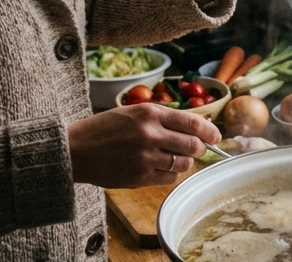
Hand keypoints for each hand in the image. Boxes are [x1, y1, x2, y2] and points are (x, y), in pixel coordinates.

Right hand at [67, 103, 220, 187]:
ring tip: (173, 158)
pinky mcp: (139, 177)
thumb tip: (195, 128)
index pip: (193, 123)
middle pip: (193, 145)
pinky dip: (169, 175)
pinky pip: (168, 179)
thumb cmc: (104, 129)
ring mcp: (145, 157)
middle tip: (196, 149)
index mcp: (150, 113)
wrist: (75, 150)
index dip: (210, 131)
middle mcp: (150, 134)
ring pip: (183, 164)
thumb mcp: (134, 113)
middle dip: (199, 149)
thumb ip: (163, 119)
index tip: (216, 136)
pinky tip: (158, 169)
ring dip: (184, 162)